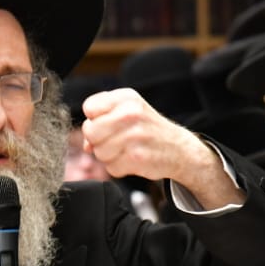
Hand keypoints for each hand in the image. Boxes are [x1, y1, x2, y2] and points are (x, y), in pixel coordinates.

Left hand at [81, 88, 240, 207]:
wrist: (179, 149)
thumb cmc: (148, 128)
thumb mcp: (129, 111)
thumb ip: (102, 119)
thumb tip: (86, 143)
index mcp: (126, 97)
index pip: (89, 108)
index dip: (94, 120)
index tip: (107, 124)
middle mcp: (131, 113)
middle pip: (90, 131)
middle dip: (97, 140)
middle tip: (114, 140)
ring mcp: (134, 136)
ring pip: (99, 152)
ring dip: (108, 156)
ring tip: (125, 150)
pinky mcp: (137, 157)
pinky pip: (111, 167)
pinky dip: (118, 168)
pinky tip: (131, 160)